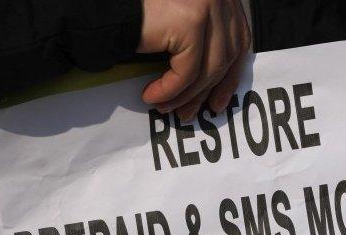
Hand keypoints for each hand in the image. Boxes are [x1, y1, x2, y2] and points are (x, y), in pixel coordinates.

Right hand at [137, 0, 250, 119]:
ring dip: (187, 95)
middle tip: (193, 113)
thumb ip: (204, 42)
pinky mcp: (190, 22)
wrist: (106, 6)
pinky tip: (152, 96)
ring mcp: (207, 7)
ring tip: (167, 109)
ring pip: (208, 69)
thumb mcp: (183, 25)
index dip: (230, 75)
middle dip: (209, 91)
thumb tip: (217, 87)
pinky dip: (170, 90)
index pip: (239, 41)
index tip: (219, 102)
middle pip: (227, 56)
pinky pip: (187, 72)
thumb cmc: (139, 15)